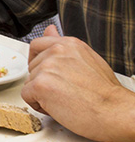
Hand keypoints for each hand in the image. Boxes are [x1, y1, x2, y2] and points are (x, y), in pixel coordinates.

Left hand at [21, 25, 134, 141]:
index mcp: (69, 44)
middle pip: (32, 66)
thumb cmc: (105, 92)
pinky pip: (27, 95)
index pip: (37, 45)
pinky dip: (38, 105)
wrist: (114, 112)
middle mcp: (57, 52)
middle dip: (43, 80)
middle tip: (65, 91)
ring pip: (29, 82)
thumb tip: (49, 29)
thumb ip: (64, 46)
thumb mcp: (87, 59)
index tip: (45, 72)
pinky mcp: (41, 85)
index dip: (37, 60)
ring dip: (41, 94)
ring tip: (65, 99)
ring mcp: (47, 67)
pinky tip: (57, 107)